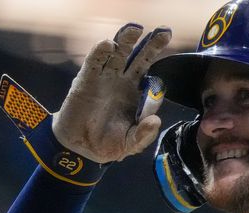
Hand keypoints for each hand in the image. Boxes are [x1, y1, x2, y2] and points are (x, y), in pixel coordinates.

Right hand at [52, 24, 171, 162]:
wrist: (80, 148)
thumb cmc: (108, 144)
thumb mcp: (130, 144)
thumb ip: (144, 134)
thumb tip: (156, 120)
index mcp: (137, 95)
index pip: (152, 78)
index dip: (161, 77)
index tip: (169, 71)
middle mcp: (123, 82)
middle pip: (139, 58)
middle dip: (152, 45)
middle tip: (165, 32)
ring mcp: (105, 79)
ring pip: (118, 55)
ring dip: (126, 40)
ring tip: (136, 28)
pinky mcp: (86, 80)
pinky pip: (94, 62)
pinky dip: (100, 52)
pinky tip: (108, 44)